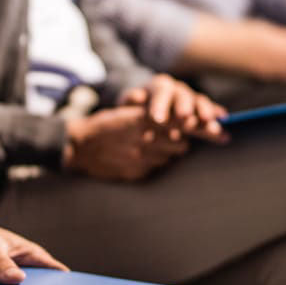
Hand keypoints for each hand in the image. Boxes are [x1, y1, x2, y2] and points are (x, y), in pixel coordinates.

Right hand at [63, 105, 189, 180]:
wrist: (81, 147)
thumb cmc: (108, 125)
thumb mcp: (128, 112)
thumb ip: (153, 113)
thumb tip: (183, 118)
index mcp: (141, 119)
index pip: (178, 122)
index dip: (194, 125)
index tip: (204, 125)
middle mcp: (143, 139)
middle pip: (181, 143)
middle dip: (181, 139)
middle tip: (175, 135)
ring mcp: (141, 158)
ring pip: (170, 156)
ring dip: (168, 151)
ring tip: (156, 144)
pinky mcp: (137, 172)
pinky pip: (156, 167)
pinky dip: (154, 161)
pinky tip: (143, 155)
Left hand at [120, 74, 227, 142]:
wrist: (147, 108)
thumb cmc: (135, 108)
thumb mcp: (128, 103)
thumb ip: (130, 100)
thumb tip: (137, 96)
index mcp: (159, 86)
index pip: (160, 92)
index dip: (160, 105)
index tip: (158, 119)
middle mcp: (178, 90)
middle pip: (183, 95)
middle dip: (184, 106)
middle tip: (184, 117)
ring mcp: (191, 98)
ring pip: (200, 102)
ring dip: (204, 112)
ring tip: (208, 122)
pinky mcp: (201, 109)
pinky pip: (211, 109)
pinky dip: (217, 113)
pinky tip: (224, 119)